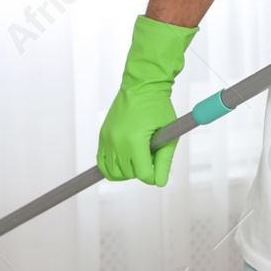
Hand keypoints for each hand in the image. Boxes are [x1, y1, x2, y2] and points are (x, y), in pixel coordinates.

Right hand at [98, 14, 198, 185]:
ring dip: (126, 171)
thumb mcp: (168, 135)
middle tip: (150, 156)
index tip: (158, 170)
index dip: (152, 176)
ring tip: (139, 158)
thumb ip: (164, 161)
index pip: (142, 174)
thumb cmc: (158, 108)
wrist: (141, 86)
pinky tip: (124, 162)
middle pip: (128, 174)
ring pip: (113, 172)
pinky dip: (112, 167)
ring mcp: (106, 139)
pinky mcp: (102, 136)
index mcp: (134, 140)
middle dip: (141, 171)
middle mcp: (116, 141)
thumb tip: (159, 183)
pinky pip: (102, 162)